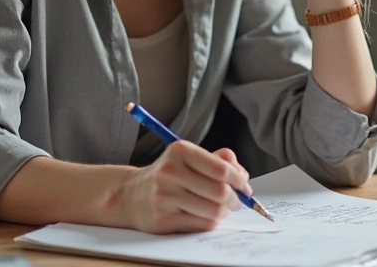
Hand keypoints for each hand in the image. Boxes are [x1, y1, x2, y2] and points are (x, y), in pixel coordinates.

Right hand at [116, 142, 252, 233]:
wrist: (131, 194)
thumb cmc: (169, 175)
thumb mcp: (189, 158)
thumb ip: (219, 160)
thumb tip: (243, 177)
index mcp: (180, 151)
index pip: (221, 168)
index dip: (239, 180)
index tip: (245, 187)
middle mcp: (170, 172)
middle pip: (219, 192)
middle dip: (235, 199)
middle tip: (237, 202)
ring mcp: (164, 197)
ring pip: (213, 211)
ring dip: (223, 212)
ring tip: (220, 208)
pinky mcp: (161, 220)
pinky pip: (200, 224)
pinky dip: (210, 221)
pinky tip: (205, 215)